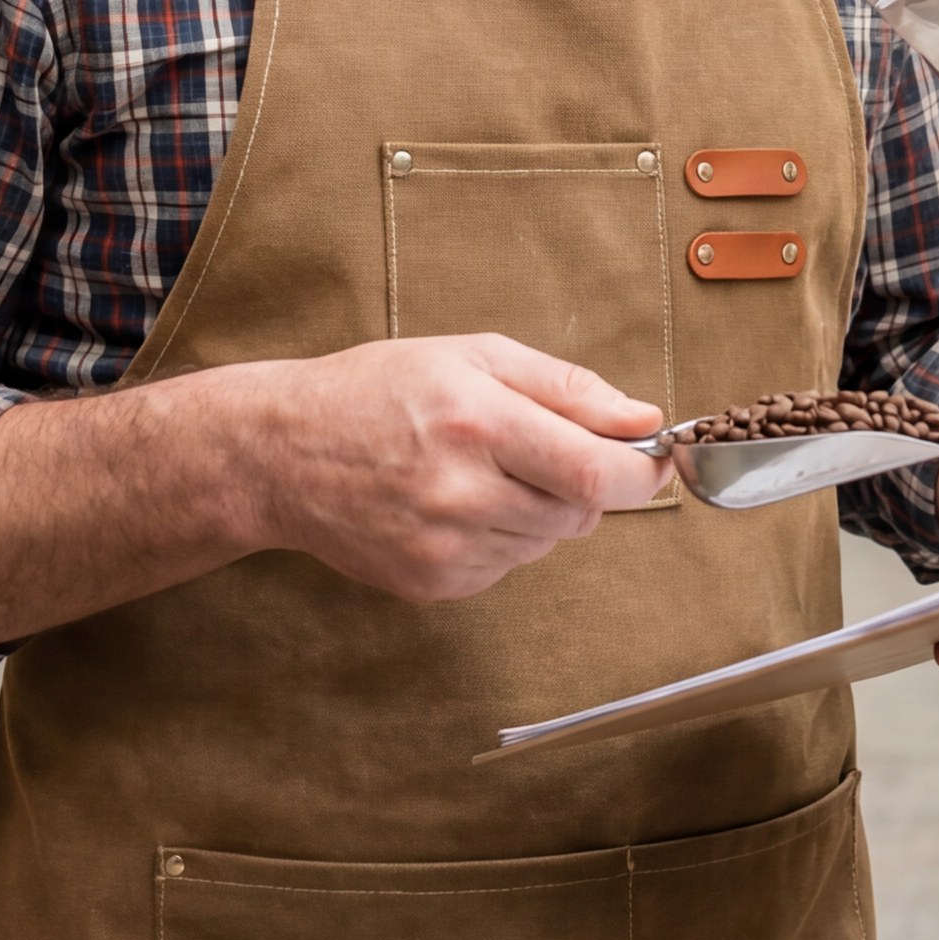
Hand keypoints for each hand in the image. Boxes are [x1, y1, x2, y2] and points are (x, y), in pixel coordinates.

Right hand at [222, 334, 667, 603]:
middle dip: (587, 483)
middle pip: (581, 513)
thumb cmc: (378, 390)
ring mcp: (446, 548)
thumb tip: (642, 420)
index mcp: (477, 424)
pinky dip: (505, 536)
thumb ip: (567, 388)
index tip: (656, 459)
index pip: (595, 473)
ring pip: (549, 542)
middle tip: (543, 449)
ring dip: (544, 509)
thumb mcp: (472, 356)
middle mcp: (462, 493)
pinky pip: (509, 565)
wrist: (282, 454)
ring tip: (485, 470)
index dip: (644, 473)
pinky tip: (456, 502)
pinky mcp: (434, 584)